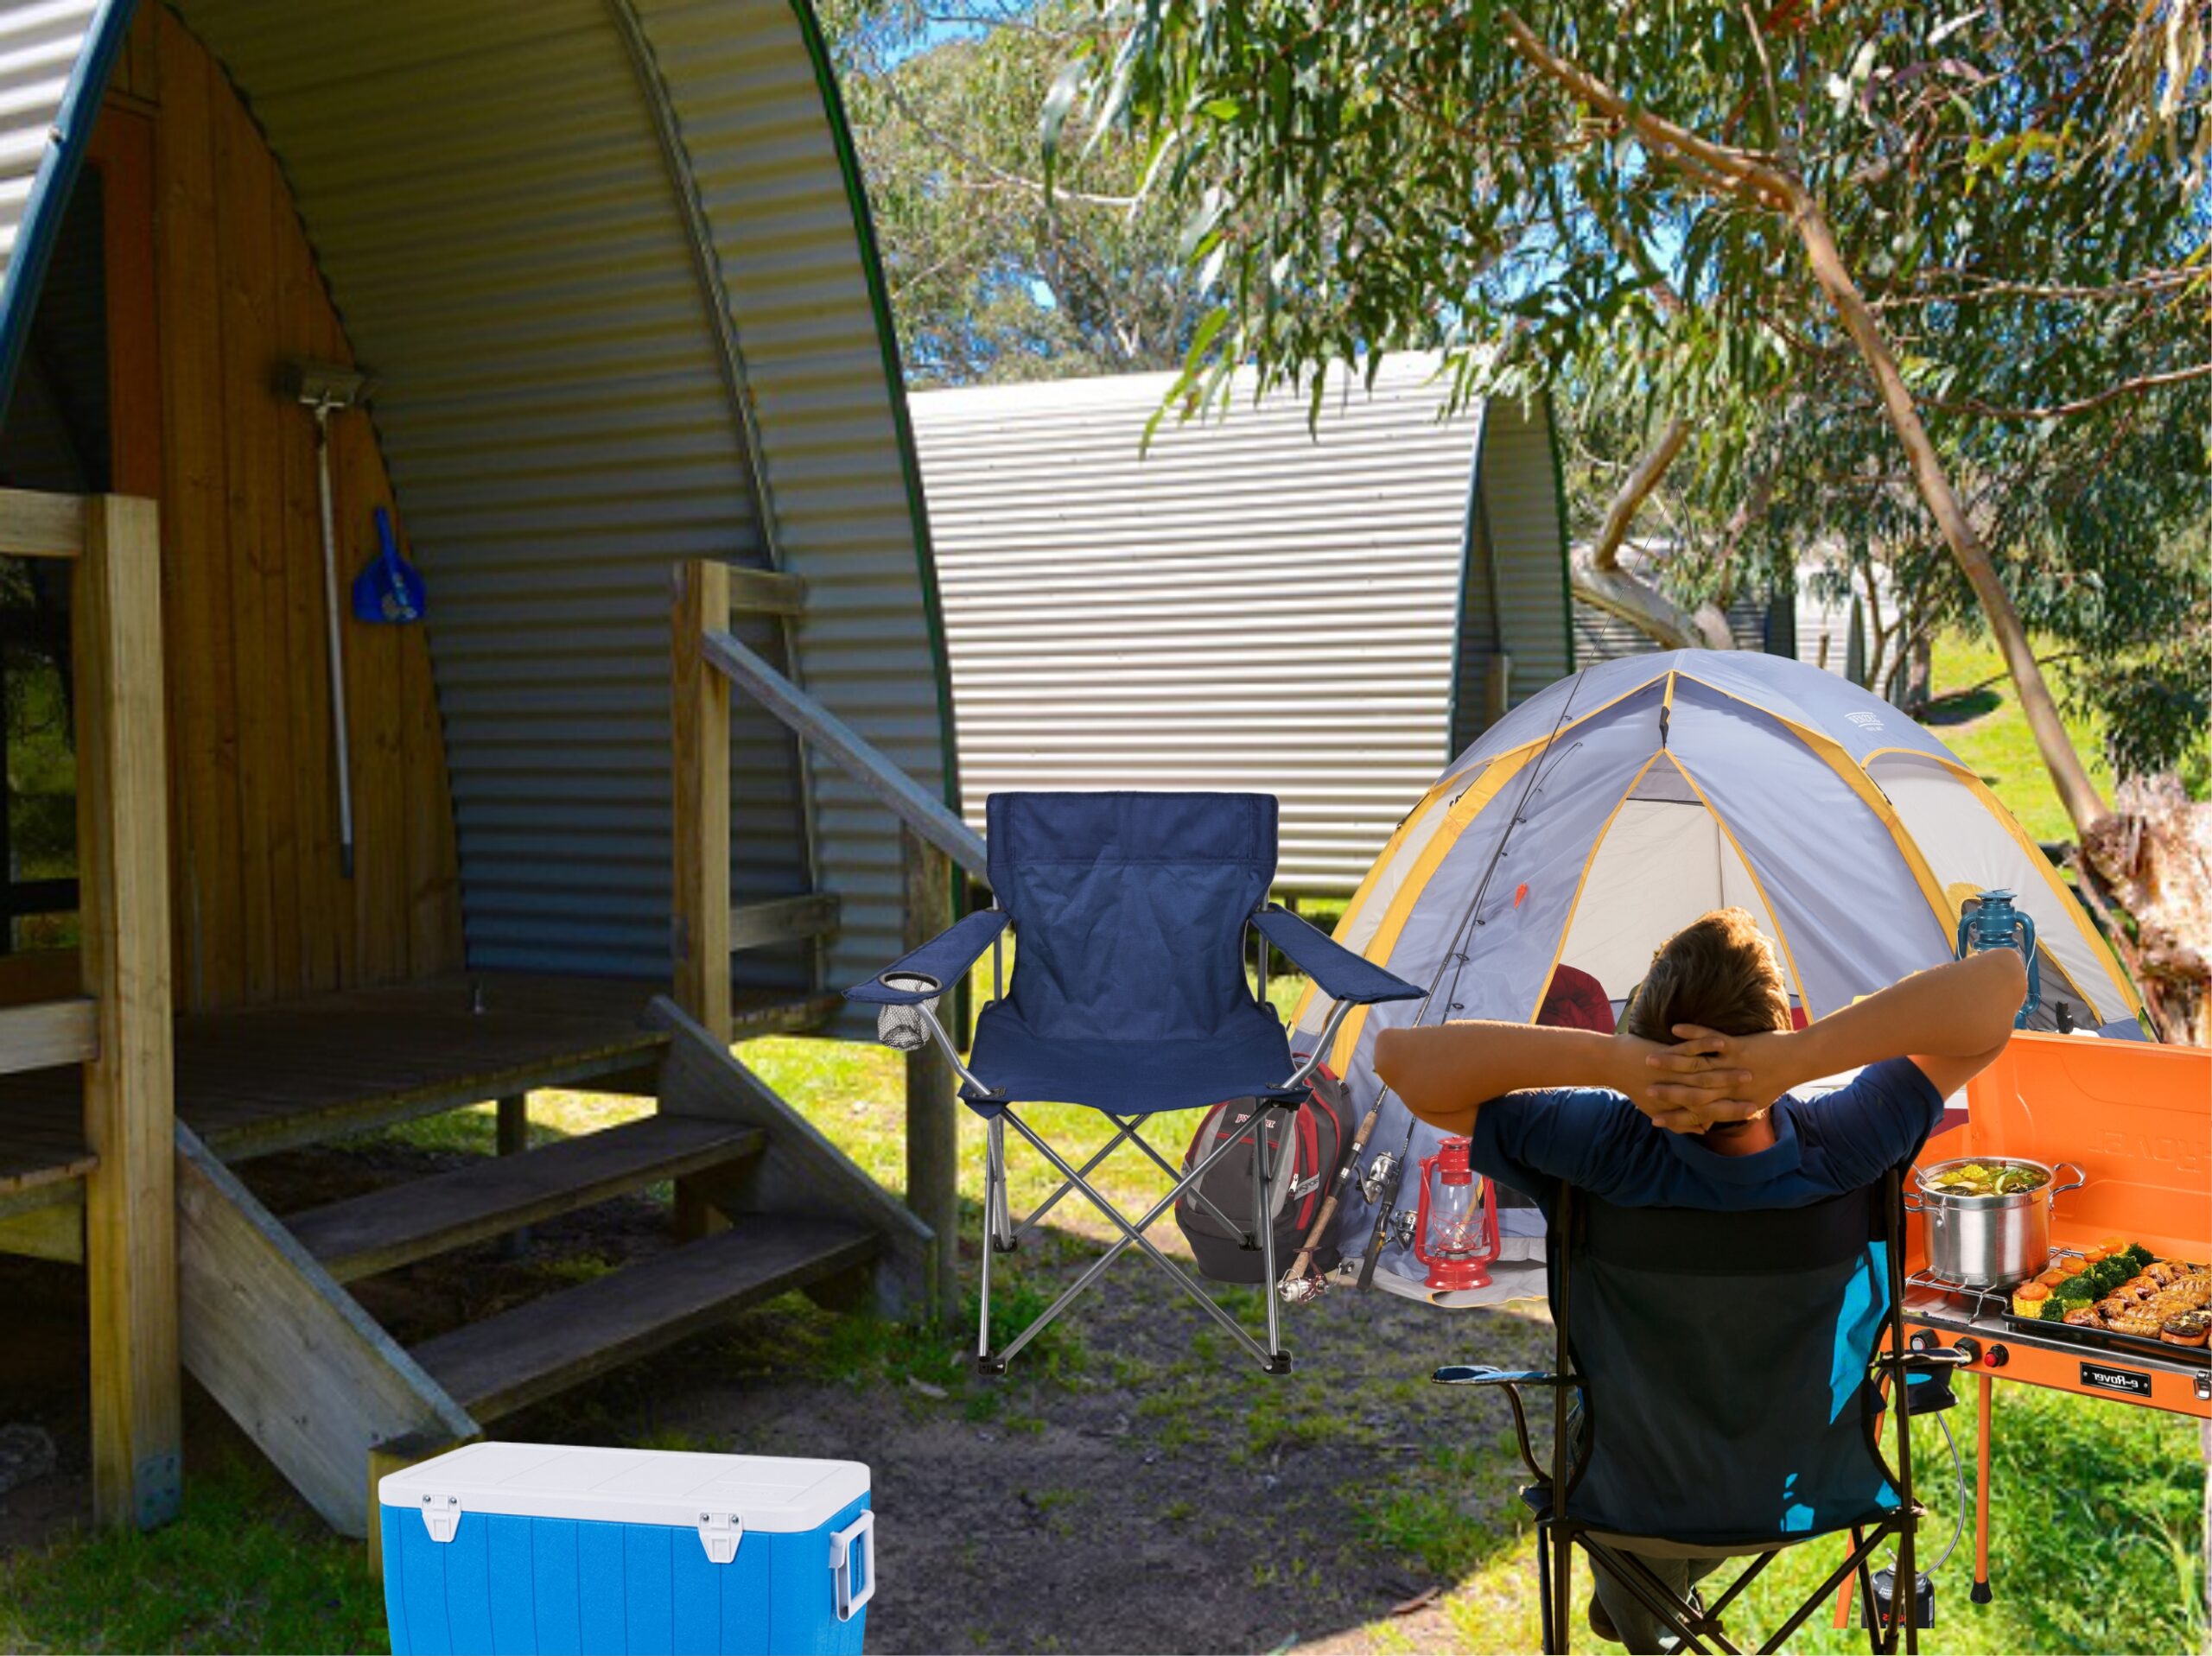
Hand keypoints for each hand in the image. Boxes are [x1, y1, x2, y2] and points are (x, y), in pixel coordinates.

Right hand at [1640, 1025, 1795, 1131]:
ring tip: (1649, 1058)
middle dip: (1664, 1090)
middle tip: (1644, 1089)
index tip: (1654, 1118)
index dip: (1674, 1117)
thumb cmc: (1777, 1081)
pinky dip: (1692, 1033)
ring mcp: (1730, 1065)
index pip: (1695, 1113)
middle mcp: (1727, 1086)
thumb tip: (1717, 1122)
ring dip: (1670, 1061)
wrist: (1798, 1061)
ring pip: (1694, 1065)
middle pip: (1689, 1090)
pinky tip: (1675, 1028)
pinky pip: (1710, 1038)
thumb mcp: (1755, 1101)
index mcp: (1730, 1101)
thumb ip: (1734, 1110)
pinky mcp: (1736, 1045)